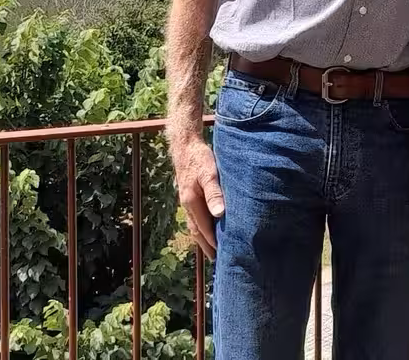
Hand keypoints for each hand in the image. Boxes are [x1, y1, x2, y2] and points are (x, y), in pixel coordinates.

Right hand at [170, 134, 224, 257]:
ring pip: (195, 226)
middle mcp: (187, 206)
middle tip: (218, 261)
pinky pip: (195, 218)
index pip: (204, 229)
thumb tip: (219, 214)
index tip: (223, 256)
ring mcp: (187, 202)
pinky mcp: (190, 197)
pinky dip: (202, 228)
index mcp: (192, 202)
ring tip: (214, 251)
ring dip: (204, 239)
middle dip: (207, 246)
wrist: (185, 146)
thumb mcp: (210, 174)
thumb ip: (214, 193)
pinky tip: (209, 230)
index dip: (213, 243)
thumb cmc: (200, 159)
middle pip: (197, 231)